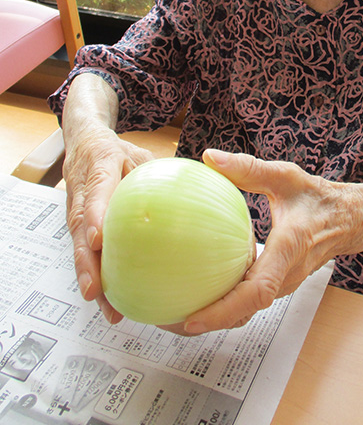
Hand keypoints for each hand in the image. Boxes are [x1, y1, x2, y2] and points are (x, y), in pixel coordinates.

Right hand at [63, 125, 154, 322]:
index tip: (99, 239)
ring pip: (77, 244)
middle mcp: (83, 189)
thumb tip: (205, 191)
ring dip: (87, 274)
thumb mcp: (142, 154)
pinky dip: (94, 273)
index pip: (96, 188)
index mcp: (100, 164)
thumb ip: (165, 172)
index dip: (95, 214)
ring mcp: (76, 208)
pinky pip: (83, 249)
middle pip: (79, 227)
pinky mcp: (77, 224)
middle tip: (96, 288)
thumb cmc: (117, 151)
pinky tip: (110, 298)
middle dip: (85, 260)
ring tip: (102, 302)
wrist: (84, 142)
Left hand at [180, 149, 356, 335]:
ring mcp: (283, 283)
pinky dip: (226, 305)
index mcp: (288, 248)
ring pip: (247, 310)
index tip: (194, 319)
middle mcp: (286, 274)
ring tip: (177, 313)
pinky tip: (201, 292)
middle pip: (246, 310)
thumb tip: (209, 157)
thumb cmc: (316, 197)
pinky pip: (250, 301)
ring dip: (216, 317)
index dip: (225, 309)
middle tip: (168, 320)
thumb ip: (248, 168)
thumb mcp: (285, 176)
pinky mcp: (278, 283)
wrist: (347, 219)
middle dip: (209, 321)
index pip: (258, 290)